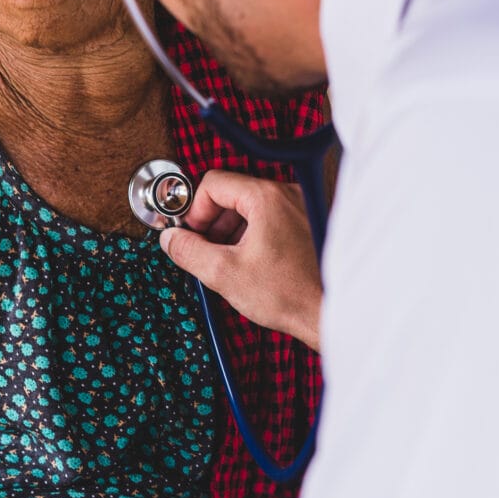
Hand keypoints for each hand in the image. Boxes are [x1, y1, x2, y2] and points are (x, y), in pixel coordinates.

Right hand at [159, 170, 321, 349]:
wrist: (327, 314)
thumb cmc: (290, 294)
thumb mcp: (223, 273)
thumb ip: (189, 251)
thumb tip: (171, 239)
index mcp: (267, 198)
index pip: (213, 183)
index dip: (194, 210)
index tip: (191, 235)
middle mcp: (287, 196)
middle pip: (231, 195)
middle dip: (210, 223)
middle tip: (203, 250)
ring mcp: (299, 209)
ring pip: (248, 209)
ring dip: (229, 233)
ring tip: (226, 262)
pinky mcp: (305, 226)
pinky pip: (267, 221)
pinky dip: (250, 238)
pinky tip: (247, 264)